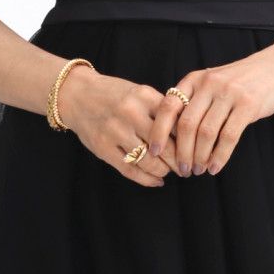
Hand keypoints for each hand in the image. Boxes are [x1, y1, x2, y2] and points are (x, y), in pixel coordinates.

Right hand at [57, 64, 178, 186]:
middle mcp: (131, 112)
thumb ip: (162, 110)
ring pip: (149, 161)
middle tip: (187, 168)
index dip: (190, 141)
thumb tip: (189, 136)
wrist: (77, 94)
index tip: (196, 151)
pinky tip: (156, 180)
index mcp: (145, 96)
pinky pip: (130, 170)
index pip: (176, 123)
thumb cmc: (115, 95)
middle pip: (166, 146)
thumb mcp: (140, 93)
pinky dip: (146, 179)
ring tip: (168, 172)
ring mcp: (115, 130)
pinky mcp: (102, 147)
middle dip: (180, 161)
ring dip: (163, 171)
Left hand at [146, 45, 273, 175]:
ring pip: (206, 133)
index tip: (155, 152)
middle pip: (186, 125)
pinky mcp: (248, 105)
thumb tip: (172, 135)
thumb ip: (193, 101)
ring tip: (198, 170)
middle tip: (182, 170)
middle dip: (181, 153)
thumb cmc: (240, 81)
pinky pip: (228, 137)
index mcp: (194, 79)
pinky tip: (215, 167)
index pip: (168, 107)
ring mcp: (229, 93)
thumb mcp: (212, 82)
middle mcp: (209, 84)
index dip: (158, 131)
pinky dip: (219, 156)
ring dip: (200, 157)